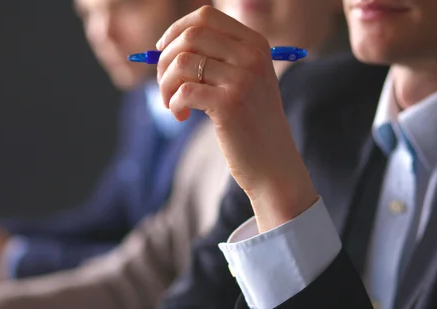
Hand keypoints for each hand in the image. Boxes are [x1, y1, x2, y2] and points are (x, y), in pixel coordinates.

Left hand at [156, 6, 316, 230]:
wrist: (274, 165)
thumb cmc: (251, 124)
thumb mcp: (244, 82)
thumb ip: (217, 59)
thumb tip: (164, 46)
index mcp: (256, 44)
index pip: (206, 16)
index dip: (176, 30)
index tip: (163, 50)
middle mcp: (251, 56)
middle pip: (190, 36)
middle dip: (165, 59)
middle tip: (165, 85)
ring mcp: (242, 79)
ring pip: (182, 63)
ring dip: (165, 84)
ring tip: (172, 103)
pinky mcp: (229, 104)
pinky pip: (183, 91)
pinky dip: (173, 104)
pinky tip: (182, 116)